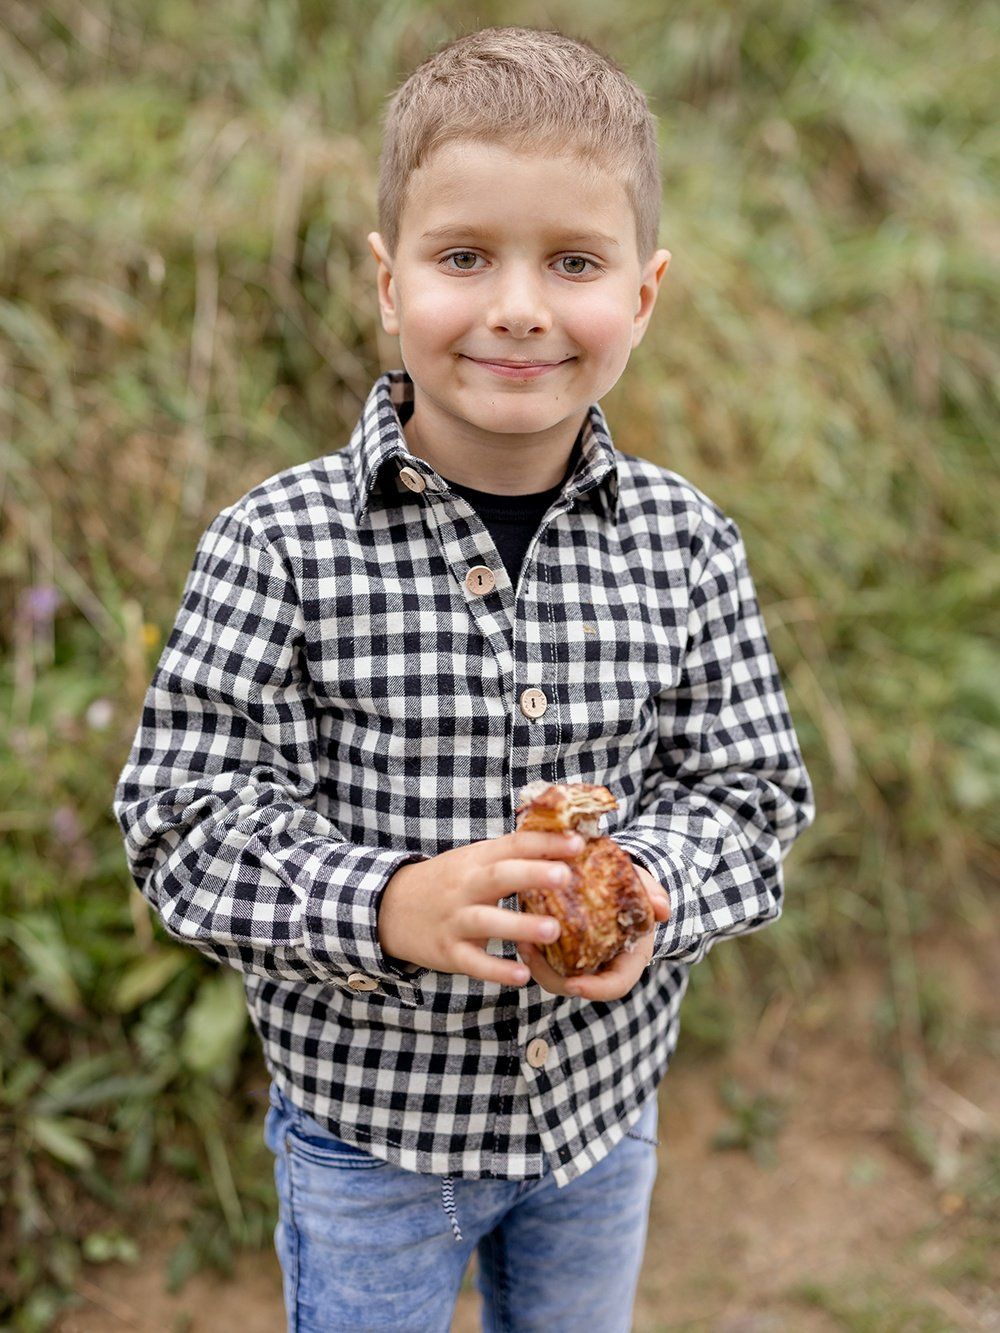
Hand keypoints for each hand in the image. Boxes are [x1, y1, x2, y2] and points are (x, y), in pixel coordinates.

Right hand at [378, 830, 584, 986]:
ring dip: (520, 925)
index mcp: (476, 860)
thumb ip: (511, 856)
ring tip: (554, 930)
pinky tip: (523, 975)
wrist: (391, 909)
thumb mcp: (473, 861)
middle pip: (499, 876)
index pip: (513, 845)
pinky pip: (474, 962)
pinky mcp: (448, 952)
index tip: (579, 844)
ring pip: (487, 921)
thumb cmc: (448, 883)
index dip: (545, 843)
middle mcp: (465, 886)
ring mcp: (455, 920)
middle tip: (566, 876)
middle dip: (532, 874)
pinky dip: (497, 970)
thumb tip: (563, 846)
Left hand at [517, 862, 668, 1000]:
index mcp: (629, 958)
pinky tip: (519, 930)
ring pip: (554, 977)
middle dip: (551, 976)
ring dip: (535, 964)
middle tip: (532, 952)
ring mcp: (580, 961)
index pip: (614, 986)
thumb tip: (662, 908)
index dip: (595, 989)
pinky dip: (532, 951)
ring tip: (521, 941)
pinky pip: (544, 960)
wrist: (617, 882)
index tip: (574, 984)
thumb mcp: (645, 886)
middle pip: (574, 986)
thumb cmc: (632, 887)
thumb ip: (653, 894)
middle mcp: (602, 966)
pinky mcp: (561, 950)